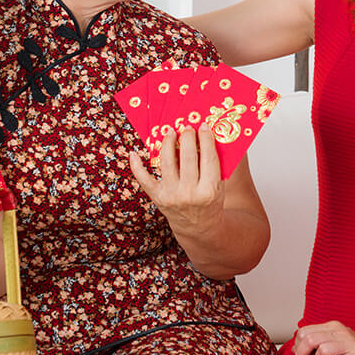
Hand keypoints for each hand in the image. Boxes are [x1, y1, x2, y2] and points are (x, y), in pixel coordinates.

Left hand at [130, 126, 223, 240]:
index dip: (206, 140)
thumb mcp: (219, 186)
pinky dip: (137, 166)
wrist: (198, 228)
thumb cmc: (210, 201)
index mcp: (209, 190)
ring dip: (168, 144)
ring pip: (167, 163)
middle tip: (187, 127)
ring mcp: (171, 196)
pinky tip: (134, 153)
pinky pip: (144, 179)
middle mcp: (189, 194)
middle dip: (187, 138)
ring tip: (170, 132)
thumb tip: (206, 135)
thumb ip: (215, 165)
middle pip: (187, 158)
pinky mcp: (157, 198)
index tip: (203, 126)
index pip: (208, 159)